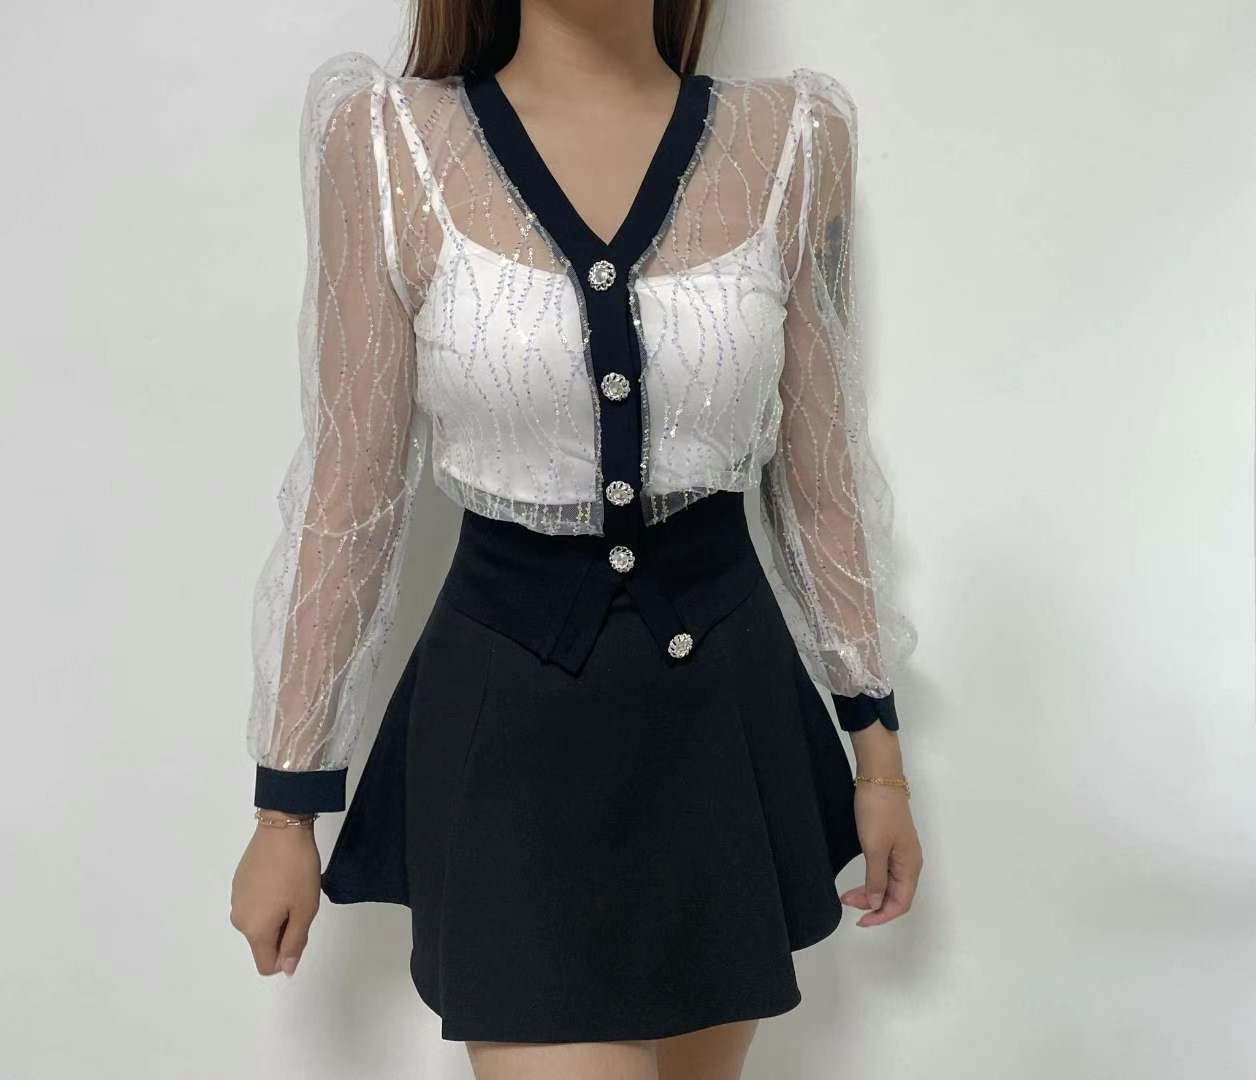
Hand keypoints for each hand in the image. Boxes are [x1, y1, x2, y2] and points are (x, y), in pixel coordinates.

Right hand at [230, 814, 322, 975]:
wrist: (282, 828)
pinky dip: (268, 900)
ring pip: (258, 923)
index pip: (266, 965)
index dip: (286, 957)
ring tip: (291, 889)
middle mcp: (239, 919)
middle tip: (300, 904)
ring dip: (276, 915)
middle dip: (283, 932)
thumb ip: (295, 943)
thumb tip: (286, 969)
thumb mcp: (305, 909)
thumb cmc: (297, 871)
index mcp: (255, 930)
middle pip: (262, 943)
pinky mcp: (238, 882)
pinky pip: (254, 904)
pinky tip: (280, 878)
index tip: (300, 930)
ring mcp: (236, 899)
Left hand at [841, 724, 922, 925]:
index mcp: (910, 866)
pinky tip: (859, 879)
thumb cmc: (878, 810)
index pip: (900, 903)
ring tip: (848, 894)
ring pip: (889, 883)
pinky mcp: (891, 841)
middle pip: (895, 895)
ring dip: (870, 892)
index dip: (881, 916)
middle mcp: (909, 862)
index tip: (859, 921)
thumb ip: (875, 879)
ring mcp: (901, 851)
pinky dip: (871, 879)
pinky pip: (884, 870)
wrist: (879, 776)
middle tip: (847, 903)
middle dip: (873, 905)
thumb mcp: (874, 848)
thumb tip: (876, 903)